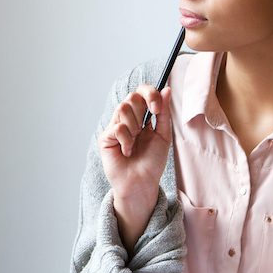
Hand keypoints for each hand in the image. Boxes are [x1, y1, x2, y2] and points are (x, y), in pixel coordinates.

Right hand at [97, 85, 171, 247]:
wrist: (142, 183)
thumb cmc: (152, 162)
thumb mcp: (163, 135)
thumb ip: (164, 113)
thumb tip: (167, 89)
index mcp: (142, 117)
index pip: (141, 93)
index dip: (150, 93)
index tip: (157, 108)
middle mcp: (127, 119)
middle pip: (132, 96)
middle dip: (144, 108)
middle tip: (147, 126)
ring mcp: (115, 127)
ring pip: (122, 108)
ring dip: (135, 126)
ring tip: (136, 142)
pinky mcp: (105, 138)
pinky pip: (117, 127)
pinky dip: (127, 140)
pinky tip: (128, 151)